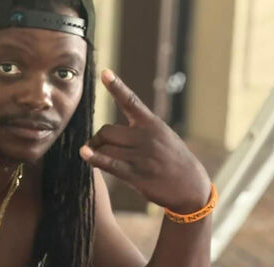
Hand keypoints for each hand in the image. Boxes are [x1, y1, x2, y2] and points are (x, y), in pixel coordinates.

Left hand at [80, 70, 211, 213]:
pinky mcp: (135, 174)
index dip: (116, 87)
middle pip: (107, 131)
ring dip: (96, 152)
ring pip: (105, 148)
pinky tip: (84, 154)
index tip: (104, 72)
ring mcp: (140, 156)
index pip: (131, 101)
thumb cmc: (172, 161)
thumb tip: (109, 134)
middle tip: (96, 148)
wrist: (189, 185)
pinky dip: (94, 158)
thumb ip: (141, 131)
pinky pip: (109, 164)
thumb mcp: (162, 137)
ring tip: (95, 158)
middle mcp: (146, 137)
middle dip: (97, 139)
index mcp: (152, 124)